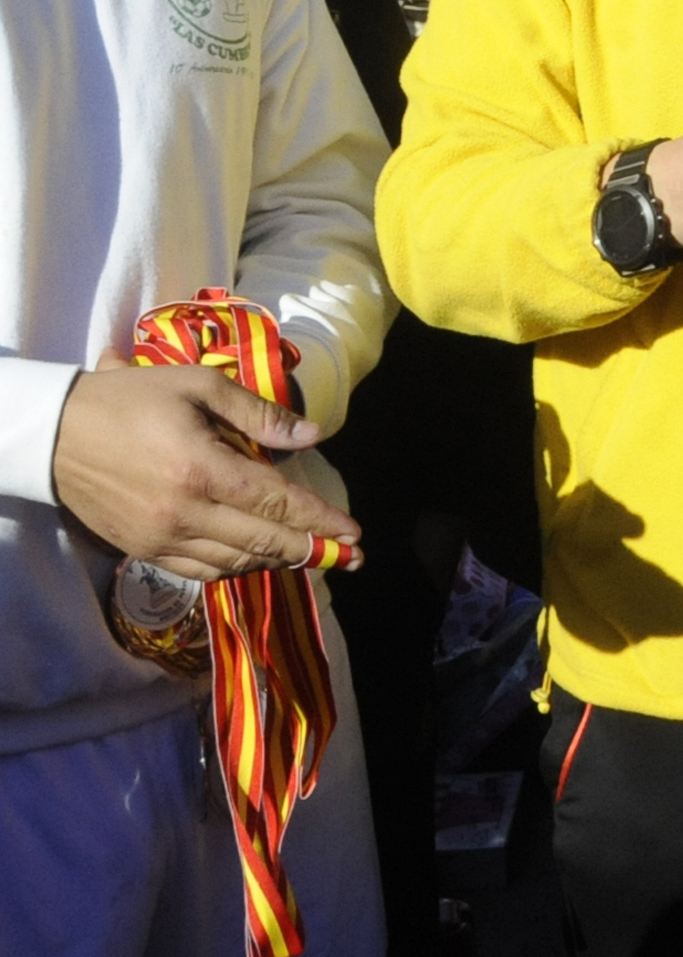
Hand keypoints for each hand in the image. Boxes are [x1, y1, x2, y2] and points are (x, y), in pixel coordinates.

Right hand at [53, 359, 360, 580]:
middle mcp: (186, 512)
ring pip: (235, 561)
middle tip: (351, 557)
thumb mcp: (197, 387)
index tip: (355, 533)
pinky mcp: (142, 550)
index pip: (277, 503)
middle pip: (263, 540)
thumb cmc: (131, 400)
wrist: (54, 435)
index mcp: (203, 469)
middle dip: (312, 549)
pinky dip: (236, 567)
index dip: (320, 520)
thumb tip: (312, 437)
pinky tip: (256, 558)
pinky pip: (201, 570)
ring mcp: (162, 538)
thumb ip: (258, 414)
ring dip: (276, 560)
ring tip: (310, 555)